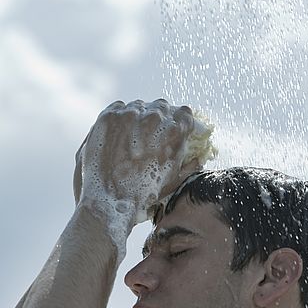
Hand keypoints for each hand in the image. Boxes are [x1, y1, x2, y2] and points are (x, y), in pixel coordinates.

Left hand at [74, 99, 201, 228]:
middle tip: (153, 136)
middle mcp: (155, 117)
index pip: (185, 113)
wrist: (108, 200)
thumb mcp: (175, 181)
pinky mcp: (109, 116)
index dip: (181, 122)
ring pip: (140, 106)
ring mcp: (130, 114)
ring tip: (134, 138)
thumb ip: (190, 164)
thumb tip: (198, 157)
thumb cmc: (144, 195)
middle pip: (163, 107)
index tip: (176, 129)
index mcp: (175, 131)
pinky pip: (120, 108)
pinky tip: (119, 135)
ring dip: (140, 118)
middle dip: (161, 119)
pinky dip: (121, 118)